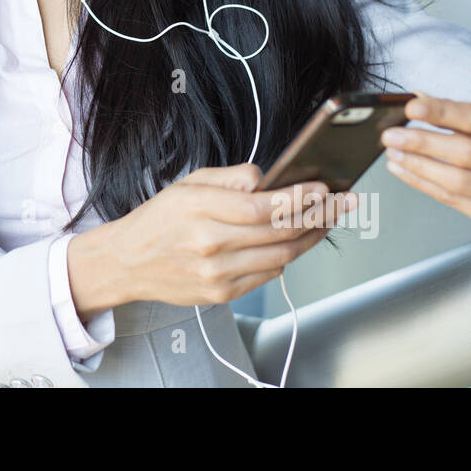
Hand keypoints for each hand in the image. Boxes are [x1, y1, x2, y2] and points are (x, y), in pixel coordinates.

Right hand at [73, 163, 357, 313]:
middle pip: (279, 232)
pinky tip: (295, 242)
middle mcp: (209, 244)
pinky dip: (286, 258)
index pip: (262, 206)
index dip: (299, 198)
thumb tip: (266, 178)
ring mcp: (217, 274)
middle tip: (343, 203)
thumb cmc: (159, 219)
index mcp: (199, 209)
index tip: (324, 187)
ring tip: (326, 221)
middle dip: (318, 215)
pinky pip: (267, 276)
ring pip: (280, 257)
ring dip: (309, 238)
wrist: (128, 262)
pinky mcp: (221, 294)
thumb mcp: (188, 183)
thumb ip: (230, 177)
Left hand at [381, 90, 470, 234]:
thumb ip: (462, 115)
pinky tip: (405, 171)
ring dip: (418, 166)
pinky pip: (454, 202)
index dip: (442, 112)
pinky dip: (424, 184)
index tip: (411, 107)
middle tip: (391, 136)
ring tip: (394, 154)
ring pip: (459, 182)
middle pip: (467, 153)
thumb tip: (418, 100)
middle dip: (423, 143)